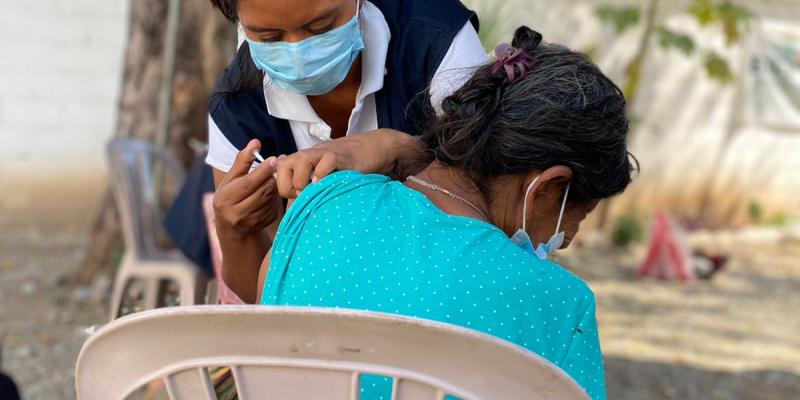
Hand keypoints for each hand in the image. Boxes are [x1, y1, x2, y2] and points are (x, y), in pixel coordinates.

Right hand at [213, 140, 280, 237]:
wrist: (231, 227)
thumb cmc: (229, 196)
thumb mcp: (231, 178)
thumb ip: (243, 161)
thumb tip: (256, 142)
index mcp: (225, 199)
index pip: (248, 183)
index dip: (263, 171)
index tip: (274, 159)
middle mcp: (236, 213)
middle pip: (262, 192)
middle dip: (272, 177)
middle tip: (279, 164)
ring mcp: (250, 222)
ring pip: (270, 199)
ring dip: (275, 186)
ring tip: (276, 176)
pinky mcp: (262, 225)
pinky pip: (274, 207)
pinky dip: (276, 197)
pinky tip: (273, 191)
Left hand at [275, 128, 419, 197]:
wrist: (373, 149)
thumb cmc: (347, 169)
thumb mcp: (324, 179)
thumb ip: (308, 191)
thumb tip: (293, 212)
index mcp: (302, 160)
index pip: (279, 173)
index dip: (285, 189)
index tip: (299, 197)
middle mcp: (309, 155)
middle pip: (283, 167)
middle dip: (290, 186)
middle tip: (305, 195)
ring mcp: (324, 153)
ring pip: (300, 161)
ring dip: (303, 180)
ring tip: (315, 190)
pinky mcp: (340, 156)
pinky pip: (325, 163)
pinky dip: (323, 175)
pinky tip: (329, 183)